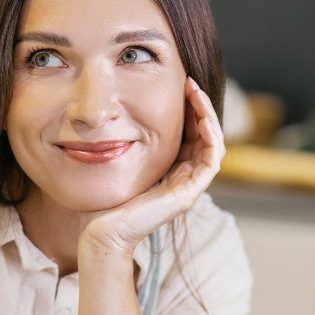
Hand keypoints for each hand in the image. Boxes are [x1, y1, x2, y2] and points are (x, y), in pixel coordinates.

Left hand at [78, 75, 225, 255]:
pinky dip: (212, 137)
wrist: (101, 231)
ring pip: (213, 143)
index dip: (188, 108)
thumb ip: (127, 143)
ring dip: (208, 115)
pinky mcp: (189, 194)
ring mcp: (188, 187)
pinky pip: (212, 160)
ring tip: (196, 93)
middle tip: (189, 82)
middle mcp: (182, 178)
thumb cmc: (104, 202)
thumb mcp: (119, 162)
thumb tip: (117, 114)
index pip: (190, 134)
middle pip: (204, 135)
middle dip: (199, 106)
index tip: (179, 85)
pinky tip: (202, 117)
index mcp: (169, 171)